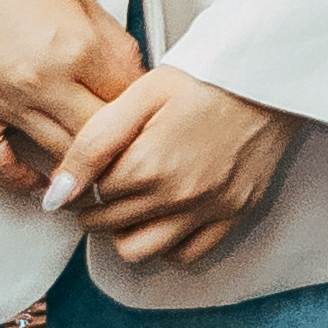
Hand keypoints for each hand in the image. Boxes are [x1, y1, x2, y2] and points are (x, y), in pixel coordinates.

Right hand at [0, 0, 139, 200]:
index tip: (149, 124)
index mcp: (79, 49)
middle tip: (131, 159)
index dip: (144, 116)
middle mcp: (44, 83)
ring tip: (98, 176)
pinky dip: (21, 179)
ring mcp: (2, 103)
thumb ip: (115, 45)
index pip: (130, 102)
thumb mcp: (83, 2)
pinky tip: (42, 184)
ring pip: (59, 158)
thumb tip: (139, 81)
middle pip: (100, 139)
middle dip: (120, 150)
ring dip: (81, 171)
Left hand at [44, 66, 300, 272]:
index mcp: (148, 166)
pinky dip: (169, 242)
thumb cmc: (206, 76)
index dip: (80, 182)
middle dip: (95, 207)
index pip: (88, 197)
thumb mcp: (139, 95)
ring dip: (125, 231)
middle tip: (103, 184)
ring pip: (141, 250)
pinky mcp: (236, 211)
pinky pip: (189, 253)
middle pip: (108, 225)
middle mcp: (178, 196)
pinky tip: (166, 216)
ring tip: (130, 203)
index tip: (87, 169)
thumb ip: (92, 145)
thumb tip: (57, 195)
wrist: (270, 74)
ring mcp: (209, 208)